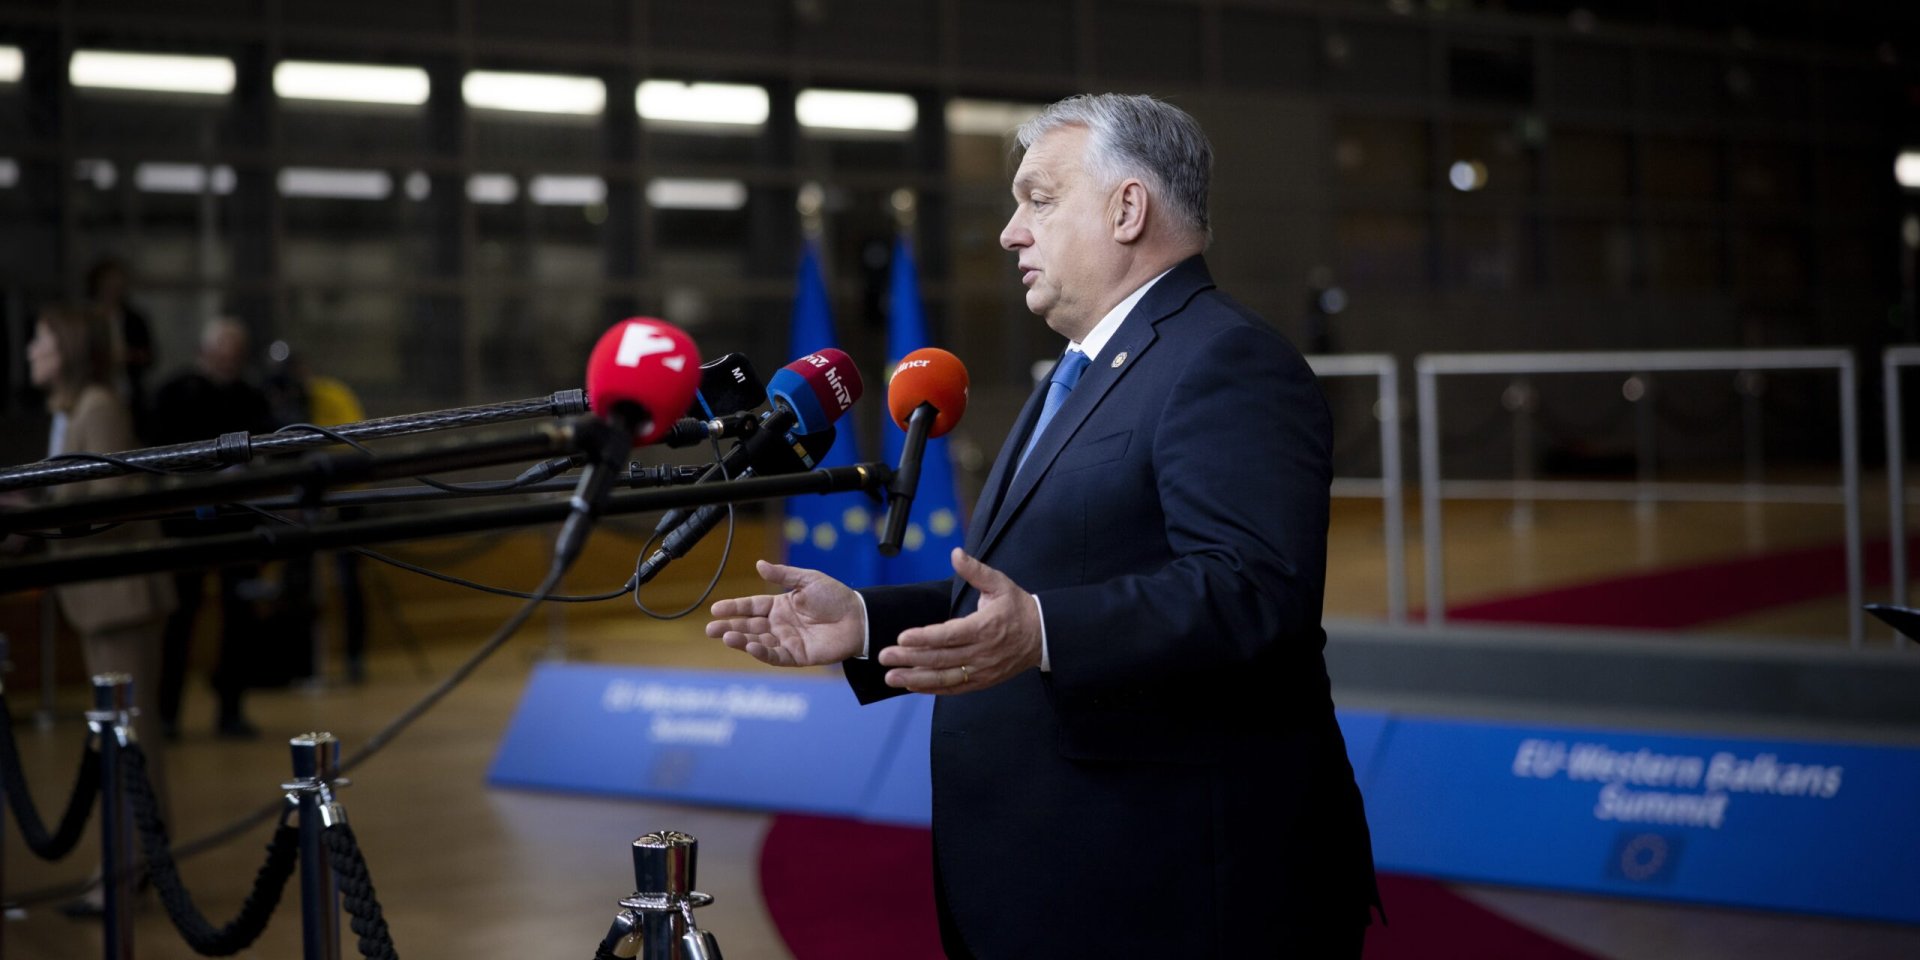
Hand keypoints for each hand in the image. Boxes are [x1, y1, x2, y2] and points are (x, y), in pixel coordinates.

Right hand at [705, 560, 863, 666]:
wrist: (859, 617)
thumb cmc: (835, 597)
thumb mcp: (807, 580)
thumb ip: (783, 575)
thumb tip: (759, 564)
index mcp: (780, 606)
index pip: (751, 607)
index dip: (734, 608)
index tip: (715, 609)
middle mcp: (780, 625)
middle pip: (749, 626)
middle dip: (729, 627)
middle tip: (711, 629)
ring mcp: (787, 641)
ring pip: (758, 642)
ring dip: (742, 640)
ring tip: (727, 637)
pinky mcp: (798, 656)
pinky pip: (776, 656)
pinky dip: (762, 653)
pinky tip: (750, 646)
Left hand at [877, 548, 1040, 692]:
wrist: (1042, 636)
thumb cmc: (1018, 607)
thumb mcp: (1000, 584)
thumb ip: (975, 570)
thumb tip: (955, 553)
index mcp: (985, 627)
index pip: (950, 635)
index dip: (925, 637)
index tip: (902, 637)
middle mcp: (982, 652)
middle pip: (941, 658)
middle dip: (910, 658)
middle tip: (884, 656)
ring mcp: (982, 670)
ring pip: (944, 677)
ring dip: (915, 678)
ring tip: (890, 677)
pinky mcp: (981, 681)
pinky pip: (953, 687)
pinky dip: (931, 688)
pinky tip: (911, 685)